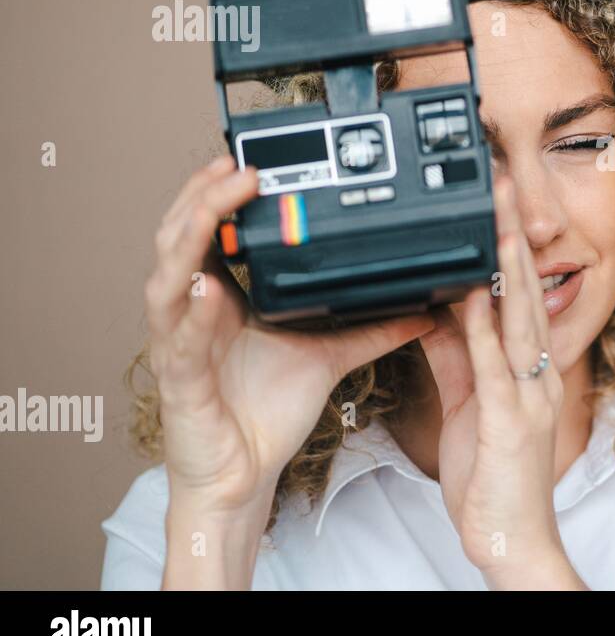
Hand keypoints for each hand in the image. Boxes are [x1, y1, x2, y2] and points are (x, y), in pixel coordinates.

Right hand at [145, 156, 435, 564]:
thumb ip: (376, 327)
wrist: (245, 475)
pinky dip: (193, 313)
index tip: (251, 160)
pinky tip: (209, 289)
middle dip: (201, 196)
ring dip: (189, 235)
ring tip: (217, 201)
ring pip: (166, 278)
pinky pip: (182, 342)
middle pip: (178, 238)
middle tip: (235, 164)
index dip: (219, 194)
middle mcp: (192, 312)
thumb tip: (426, 307)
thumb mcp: (332, 355)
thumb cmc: (269, 412)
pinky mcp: (181, 383)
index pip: (209, 231)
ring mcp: (180, 344)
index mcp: (221, 297)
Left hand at [417, 175, 582, 587]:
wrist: (513, 539)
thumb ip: (457, 355)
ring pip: (518, 319)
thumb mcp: (471, 404)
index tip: (494, 202)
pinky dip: (482, 328)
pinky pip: (495, 366)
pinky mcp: (511, 421)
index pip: (520, 294)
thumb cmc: (494, 476)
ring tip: (496, 220)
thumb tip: (436, 309)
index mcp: (528, 367)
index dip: (509, 246)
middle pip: (526, 291)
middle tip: (501, 186)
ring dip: (508, 268)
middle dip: (513, 236)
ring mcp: (529, 394)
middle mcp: (536, 372)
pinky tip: (472, 296)